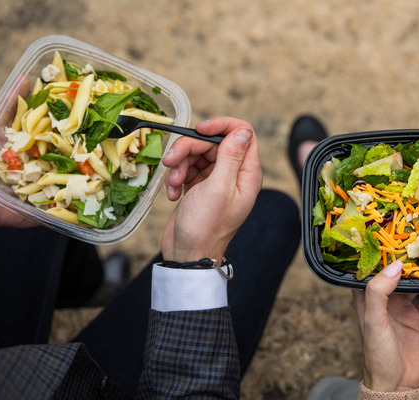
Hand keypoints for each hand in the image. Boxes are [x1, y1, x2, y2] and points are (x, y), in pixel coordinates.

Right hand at [160, 117, 260, 261]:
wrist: (188, 255)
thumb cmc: (206, 227)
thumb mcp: (218, 188)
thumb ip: (230, 157)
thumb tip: (242, 131)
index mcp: (247, 174)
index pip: (243, 134)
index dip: (221, 126)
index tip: (200, 129)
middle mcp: (234, 175)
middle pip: (212, 143)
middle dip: (189, 149)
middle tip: (171, 161)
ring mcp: (216, 181)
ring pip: (196, 155)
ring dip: (180, 165)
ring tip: (173, 184)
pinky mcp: (199, 188)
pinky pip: (187, 169)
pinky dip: (176, 178)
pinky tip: (173, 195)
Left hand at [353, 261, 418, 391]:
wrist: (395, 385)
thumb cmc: (377, 354)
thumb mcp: (374, 320)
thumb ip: (380, 292)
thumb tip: (396, 265)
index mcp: (365, 299)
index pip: (369, 270)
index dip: (378, 252)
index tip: (390, 233)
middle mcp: (382, 301)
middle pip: (395, 274)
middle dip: (406, 259)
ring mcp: (400, 310)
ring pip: (413, 285)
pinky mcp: (415, 320)